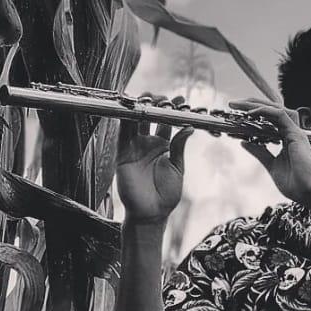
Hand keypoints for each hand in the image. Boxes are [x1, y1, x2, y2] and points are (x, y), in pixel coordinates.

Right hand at [116, 93, 193, 222]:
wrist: (152, 213)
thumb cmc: (166, 195)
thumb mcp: (178, 168)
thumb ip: (179, 147)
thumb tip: (188, 127)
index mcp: (163, 147)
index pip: (166, 123)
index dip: (172, 110)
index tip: (181, 100)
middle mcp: (148, 144)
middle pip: (149, 118)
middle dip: (155, 104)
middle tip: (163, 97)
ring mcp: (134, 148)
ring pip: (134, 122)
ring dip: (139, 109)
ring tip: (147, 97)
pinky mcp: (123, 155)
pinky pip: (122, 134)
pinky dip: (124, 121)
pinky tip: (130, 110)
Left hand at [230, 98, 310, 204]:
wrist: (309, 192)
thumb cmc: (295, 184)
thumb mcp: (271, 165)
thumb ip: (259, 152)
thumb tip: (244, 143)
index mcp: (287, 139)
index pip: (269, 120)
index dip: (253, 114)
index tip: (235, 114)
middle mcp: (291, 132)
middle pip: (271, 110)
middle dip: (251, 104)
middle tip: (232, 103)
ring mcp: (295, 132)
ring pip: (275, 108)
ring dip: (256, 104)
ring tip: (239, 104)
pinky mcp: (296, 133)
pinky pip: (279, 115)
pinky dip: (264, 111)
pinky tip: (251, 113)